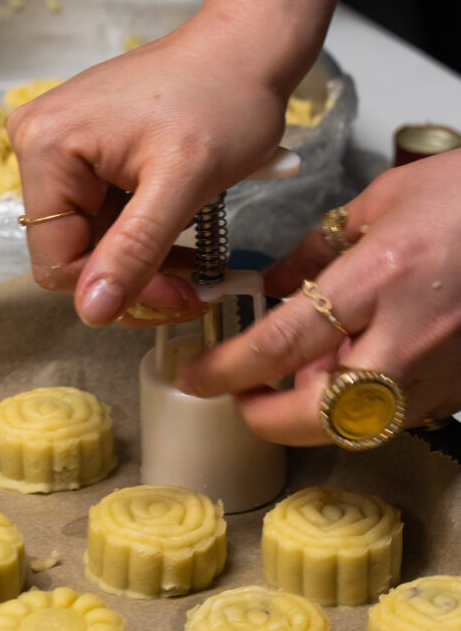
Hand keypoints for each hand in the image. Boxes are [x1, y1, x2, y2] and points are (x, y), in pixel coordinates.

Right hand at [7, 0, 366, 328]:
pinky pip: (104, 215)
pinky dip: (142, 237)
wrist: (246, 45)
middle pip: (72, 251)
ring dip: (143, 263)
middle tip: (192, 291)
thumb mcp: (181, 184)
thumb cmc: (223, 99)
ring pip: (92, 240)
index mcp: (46, 148)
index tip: (176, 297)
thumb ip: (133, 249)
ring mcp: (62, 146)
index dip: (113, 290)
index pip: (56, 260)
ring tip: (196, 267)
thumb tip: (91, 312)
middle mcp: (39, 145)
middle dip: (133, 280)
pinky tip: (181, 239)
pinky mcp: (87, 150)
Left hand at [176, 150, 460, 443]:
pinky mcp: (459, 388)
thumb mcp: (379, 203)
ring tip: (299, 374)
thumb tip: (271, 286)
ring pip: (356, 427)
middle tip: (243, 394)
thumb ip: (316, 250)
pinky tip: (353, 372)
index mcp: (380, 277)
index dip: (228, 368)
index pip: (283, 343)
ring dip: (312, 413)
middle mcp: (411, 336)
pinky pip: (395, 416)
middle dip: (264, 418)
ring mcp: (441, 371)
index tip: (196, 374)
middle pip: (317, 416)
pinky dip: (360, 406)